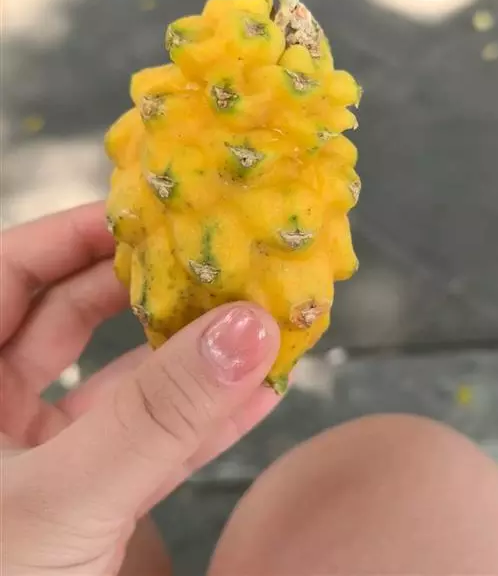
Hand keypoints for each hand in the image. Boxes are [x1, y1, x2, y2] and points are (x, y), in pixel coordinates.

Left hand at [1, 202, 280, 574]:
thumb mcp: (60, 505)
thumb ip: (158, 418)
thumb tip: (246, 328)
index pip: (8, 270)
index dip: (76, 231)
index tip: (152, 210)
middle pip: (68, 316)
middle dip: (148, 288)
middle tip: (219, 259)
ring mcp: (35, 461)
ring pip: (115, 385)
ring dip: (186, 358)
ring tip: (254, 322)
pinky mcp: (78, 506)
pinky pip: (139, 448)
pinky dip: (196, 425)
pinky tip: (255, 396)